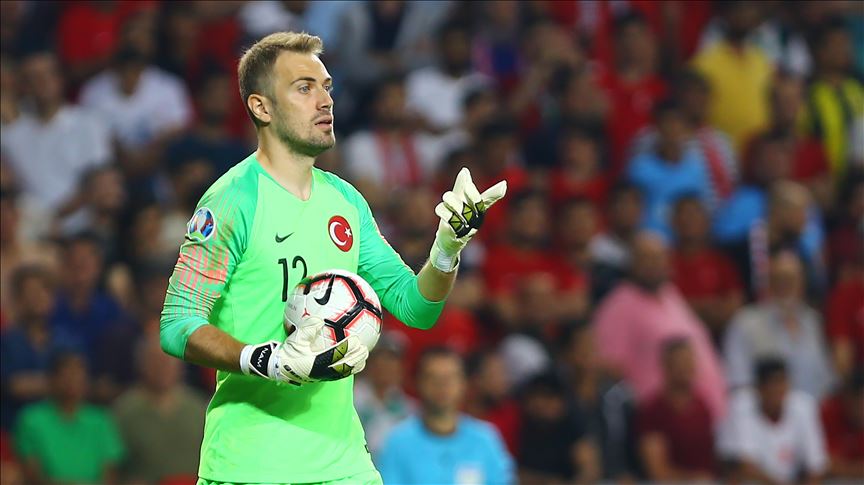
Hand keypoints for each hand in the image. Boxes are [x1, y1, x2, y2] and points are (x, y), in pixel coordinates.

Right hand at [240, 318, 368, 384]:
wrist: (277, 367)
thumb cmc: (287, 352)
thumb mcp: (295, 339)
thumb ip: (307, 329)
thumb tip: (319, 319)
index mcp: (314, 363)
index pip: (334, 355)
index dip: (346, 348)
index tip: (356, 340)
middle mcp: (320, 372)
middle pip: (342, 366)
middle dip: (355, 358)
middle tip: (365, 348)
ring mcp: (322, 376)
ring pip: (343, 372)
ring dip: (355, 364)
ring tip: (364, 356)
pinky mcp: (322, 378)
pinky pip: (339, 374)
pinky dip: (349, 368)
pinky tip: (355, 362)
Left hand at [429, 167, 506, 271]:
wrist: (448, 240)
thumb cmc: (456, 217)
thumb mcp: (459, 201)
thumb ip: (462, 186)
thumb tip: (464, 170)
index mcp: (478, 210)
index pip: (487, 199)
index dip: (495, 193)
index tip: (503, 185)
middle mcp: (474, 219)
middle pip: (473, 202)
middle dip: (465, 194)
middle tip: (456, 192)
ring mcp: (465, 227)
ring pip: (459, 208)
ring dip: (451, 202)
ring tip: (446, 202)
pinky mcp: (453, 233)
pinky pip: (447, 218)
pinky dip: (443, 212)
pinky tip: (442, 213)